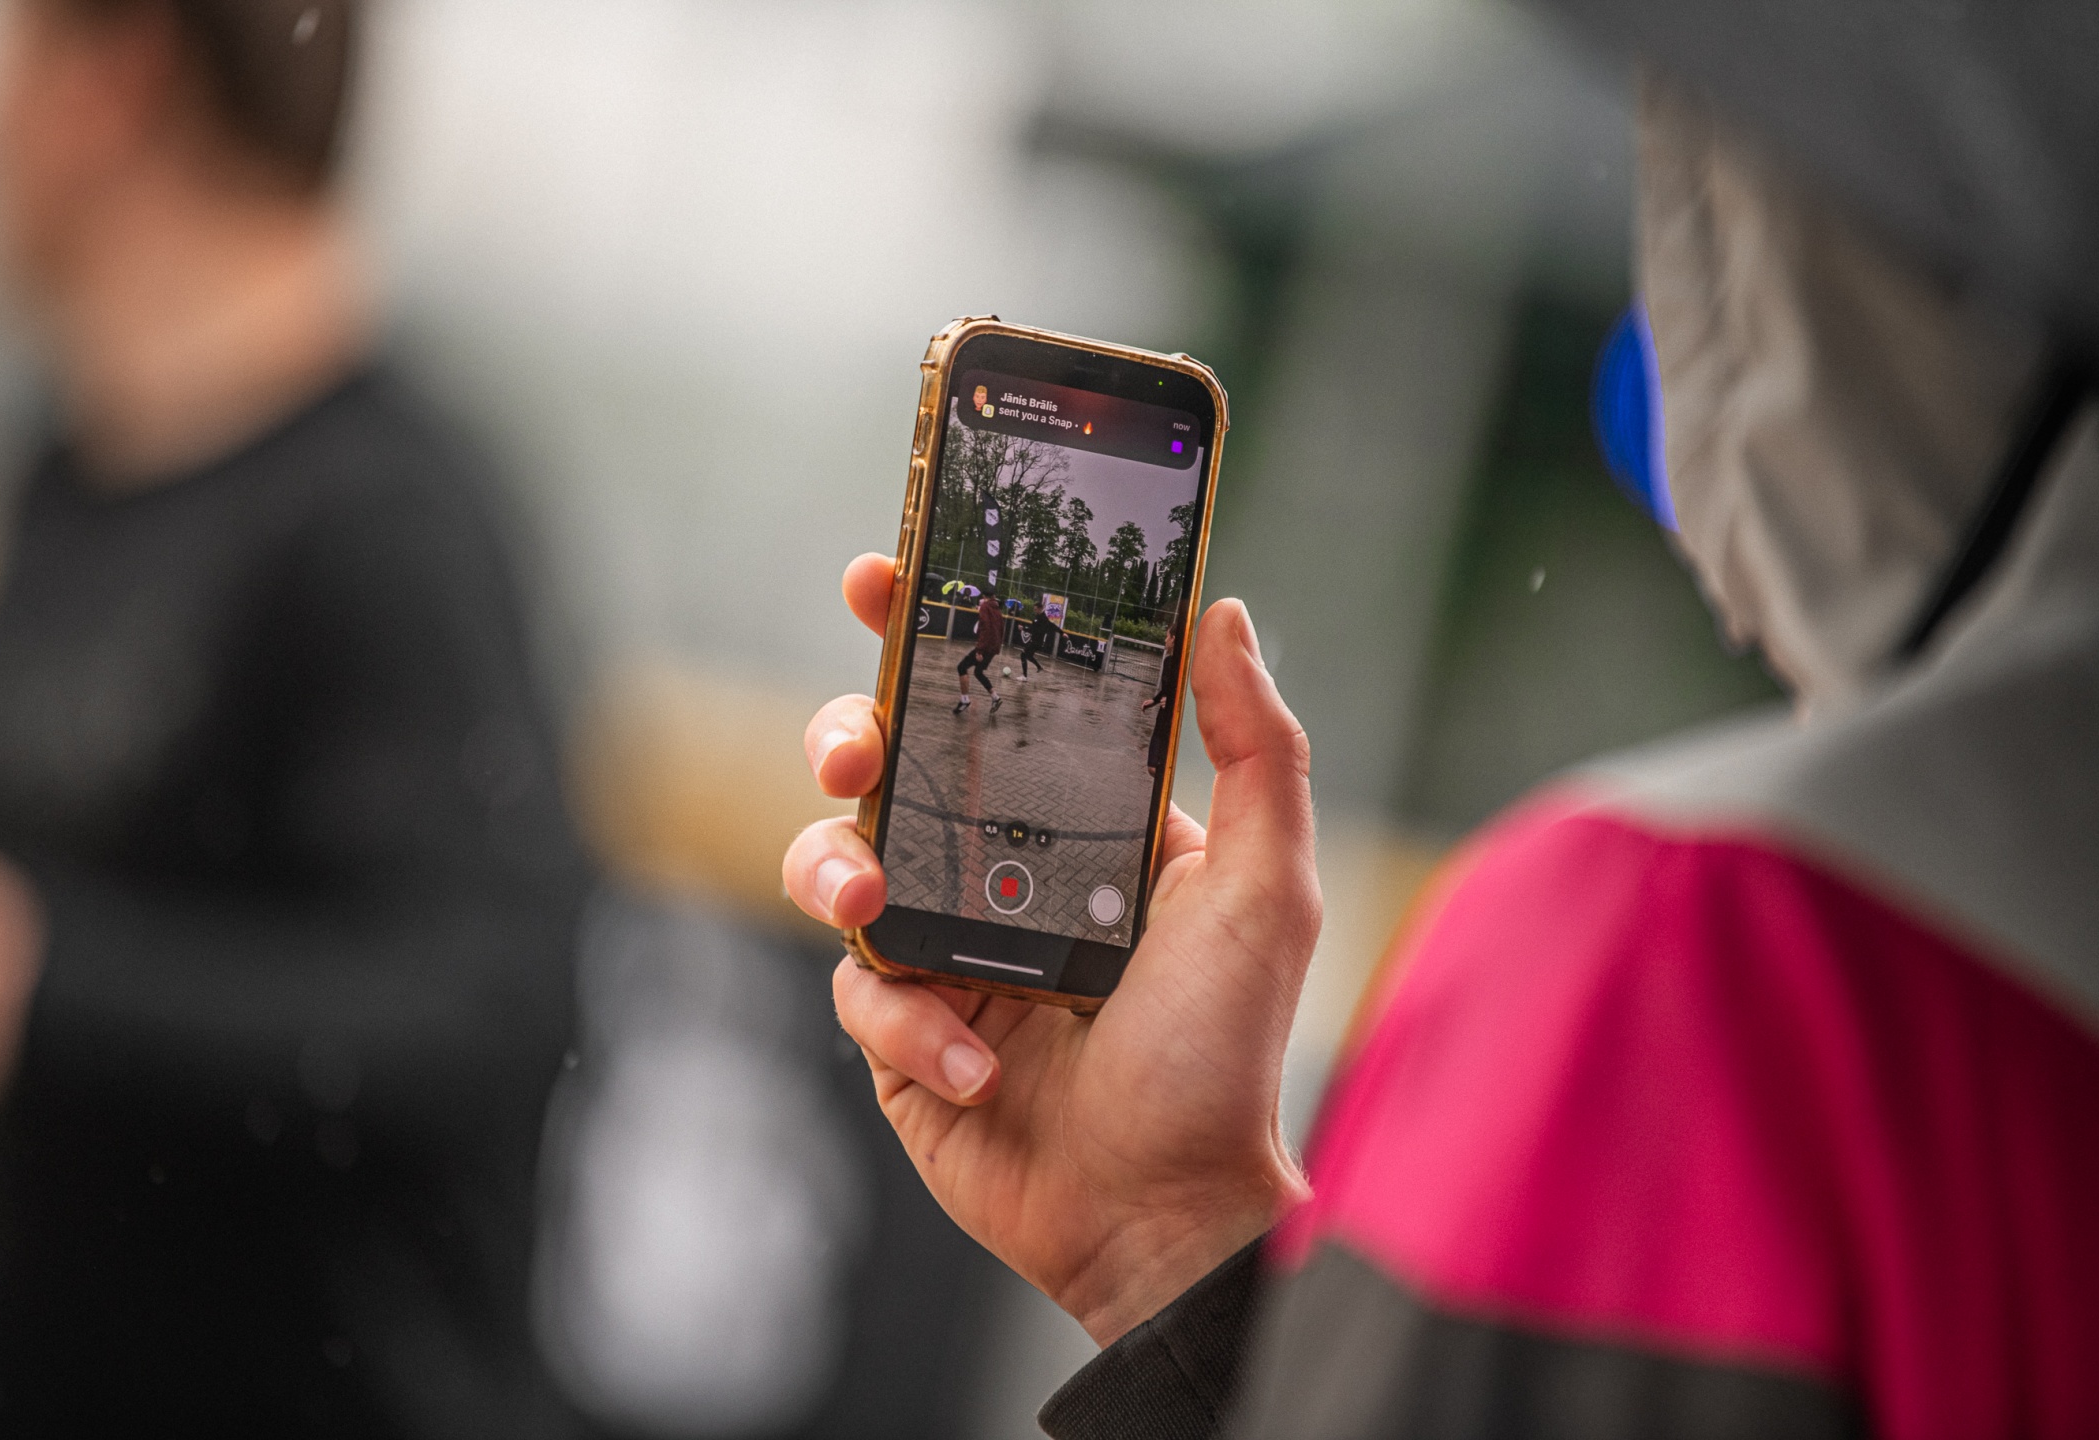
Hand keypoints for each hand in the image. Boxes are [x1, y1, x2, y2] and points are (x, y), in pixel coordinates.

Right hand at [785, 555, 1320, 1344]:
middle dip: (845, 732)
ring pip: (836, 862)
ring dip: (832, 868)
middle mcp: (1001, 869)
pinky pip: (858, 992)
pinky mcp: (901, 1034)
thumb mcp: (1266, 887)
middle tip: (856, 751)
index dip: (927, 631)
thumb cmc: (1225, 1052)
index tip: (883, 577)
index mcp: (1078, 820)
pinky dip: (906, 1025)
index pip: (991, 699)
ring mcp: (945, 949)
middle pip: (886, 763)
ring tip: (869, 904)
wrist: (1164, 1213)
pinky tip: (974, 1064)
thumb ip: (1259, 747)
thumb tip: (1225, 613)